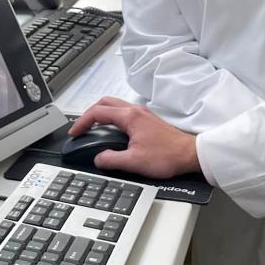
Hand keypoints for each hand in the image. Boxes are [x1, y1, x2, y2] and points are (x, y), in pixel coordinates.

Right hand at [68, 97, 199, 177]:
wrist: (189, 155)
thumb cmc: (166, 156)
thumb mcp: (134, 162)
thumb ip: (111, 159)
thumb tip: (98, 158)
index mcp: (129, 117)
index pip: (97, 113)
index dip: (82, 122)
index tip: (75, 132)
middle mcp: (135, 110)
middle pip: (105, 102)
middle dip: (90, 113)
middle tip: (82, 127)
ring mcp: (143, 113)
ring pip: (115, 105)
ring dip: (101, 114)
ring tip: (93, 129)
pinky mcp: (148, 119)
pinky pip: (124, 111)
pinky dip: (112, 117)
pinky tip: (113, 131)